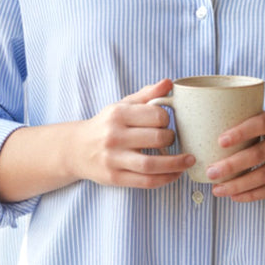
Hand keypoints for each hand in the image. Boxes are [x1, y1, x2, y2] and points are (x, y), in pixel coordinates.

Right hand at [76, 79, 194, 188]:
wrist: (76, 149)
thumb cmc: (106, 125)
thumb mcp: (122, 106)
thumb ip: (147, 95)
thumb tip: (169, 83)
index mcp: (118, 115)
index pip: (156, 115)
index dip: (167, 119)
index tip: (167, 122)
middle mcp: (114, 136)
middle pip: (156, 139)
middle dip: (172, 139)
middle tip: (173, 139)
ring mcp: (113, 159)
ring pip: (151, 164)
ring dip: (176, 164)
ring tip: (188, 160)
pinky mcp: (115, 178)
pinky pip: (146, 181)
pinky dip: (165, 179)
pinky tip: (175, 174)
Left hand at [205, 109, 264, 209]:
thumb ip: (257, 124)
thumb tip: (215, 134)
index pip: (260, 124)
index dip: (240, 132)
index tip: (220, 140)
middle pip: (258, 154)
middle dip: (231, 165)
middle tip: (211, 172)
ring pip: (263, 176)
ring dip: (238, 185)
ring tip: (217, 189)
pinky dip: (253, 194)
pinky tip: (236, 196)